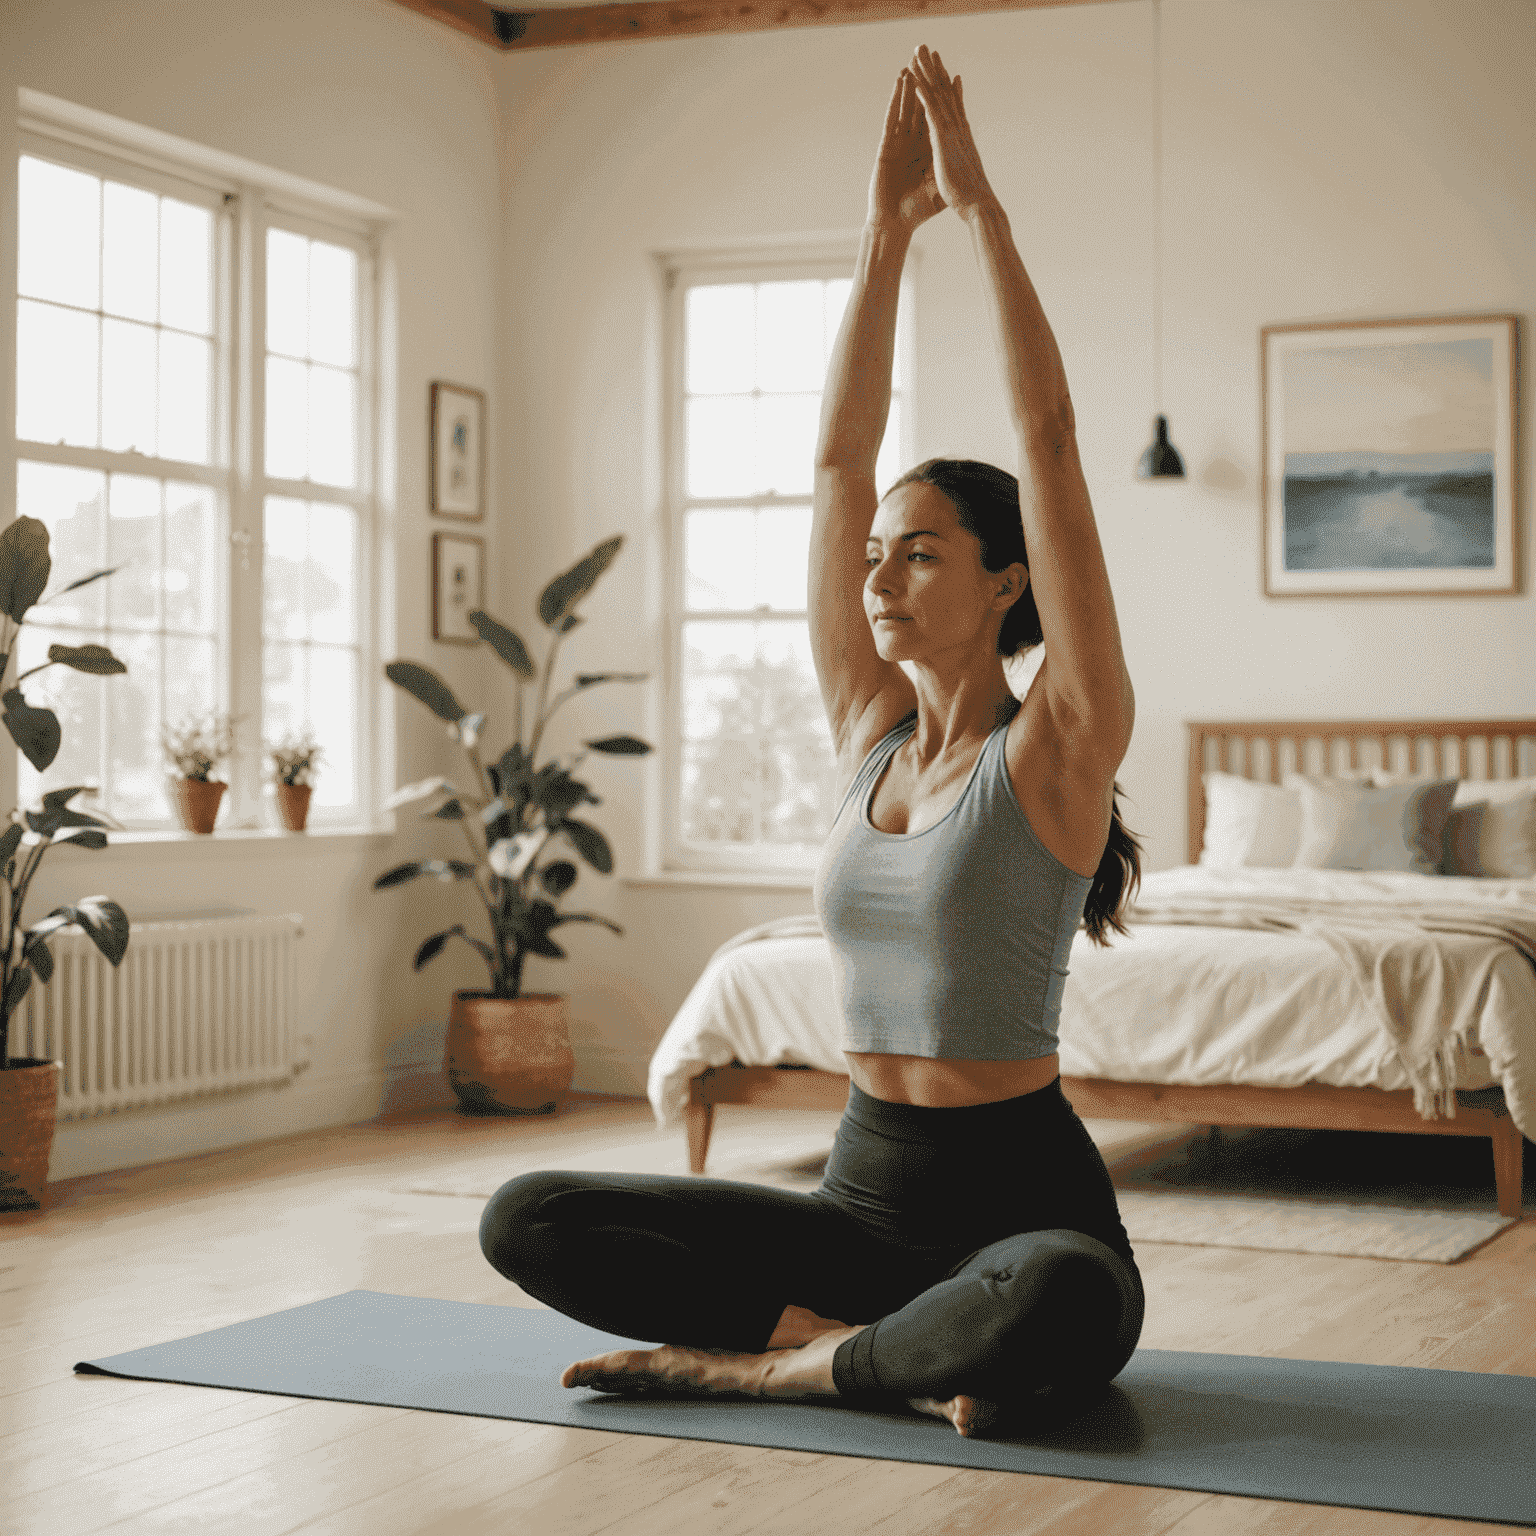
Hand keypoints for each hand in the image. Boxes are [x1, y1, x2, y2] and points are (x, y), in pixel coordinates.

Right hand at [867, 67, 944, 233]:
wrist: (895, 224)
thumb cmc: (916, 213)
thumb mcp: (940, 191)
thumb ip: (951, 176)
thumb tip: (970, 168)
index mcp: (927, 152)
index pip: (936, 119)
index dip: (942, 98)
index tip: (950, 76)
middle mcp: (913, 143)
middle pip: (921, 107)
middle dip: (925, 84)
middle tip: (928, 59)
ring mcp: (899, 142)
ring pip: (907, 107)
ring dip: (911, 84)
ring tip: (915, 61)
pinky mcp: (887, 145)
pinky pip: (894, 116)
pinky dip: (897, 98)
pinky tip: (901, 81)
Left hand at [907, 46, 997, 219]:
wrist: (978, 206)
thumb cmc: (971, 199)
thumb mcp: (965, 177)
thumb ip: (963, 167)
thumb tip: (969, 172)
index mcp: (962, 139)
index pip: (955, 109)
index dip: (951, 90)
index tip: (949, 74)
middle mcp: (958, 129)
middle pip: (946, 94)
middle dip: (938, 71)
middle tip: (931, 50)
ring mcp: (951, 131)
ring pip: (937, 95)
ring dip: (928, 72)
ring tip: (919, 50)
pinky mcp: (942, 138)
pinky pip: (929, 110)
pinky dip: (922, 92)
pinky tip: (913, 77)